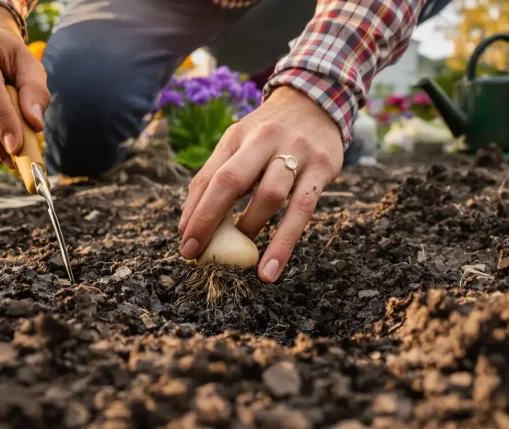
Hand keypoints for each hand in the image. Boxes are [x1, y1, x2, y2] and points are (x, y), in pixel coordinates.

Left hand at [178, 86, 343, 282]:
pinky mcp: (323, 167)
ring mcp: (297, 151)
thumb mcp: (239, 142)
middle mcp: (265, 139)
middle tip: (199, 253)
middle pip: (232, 181)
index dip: (194, 211)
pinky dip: (284, 243)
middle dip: (210, 220)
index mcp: (238, 135)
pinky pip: (302, 210)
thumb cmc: (269, 133)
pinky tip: (270, 269)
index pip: (210, 176)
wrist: (318, 102)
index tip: (185, 243)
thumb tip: (189, 221)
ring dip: (250, 228)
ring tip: (241, 253)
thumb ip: (216, 175)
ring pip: (269, 196)